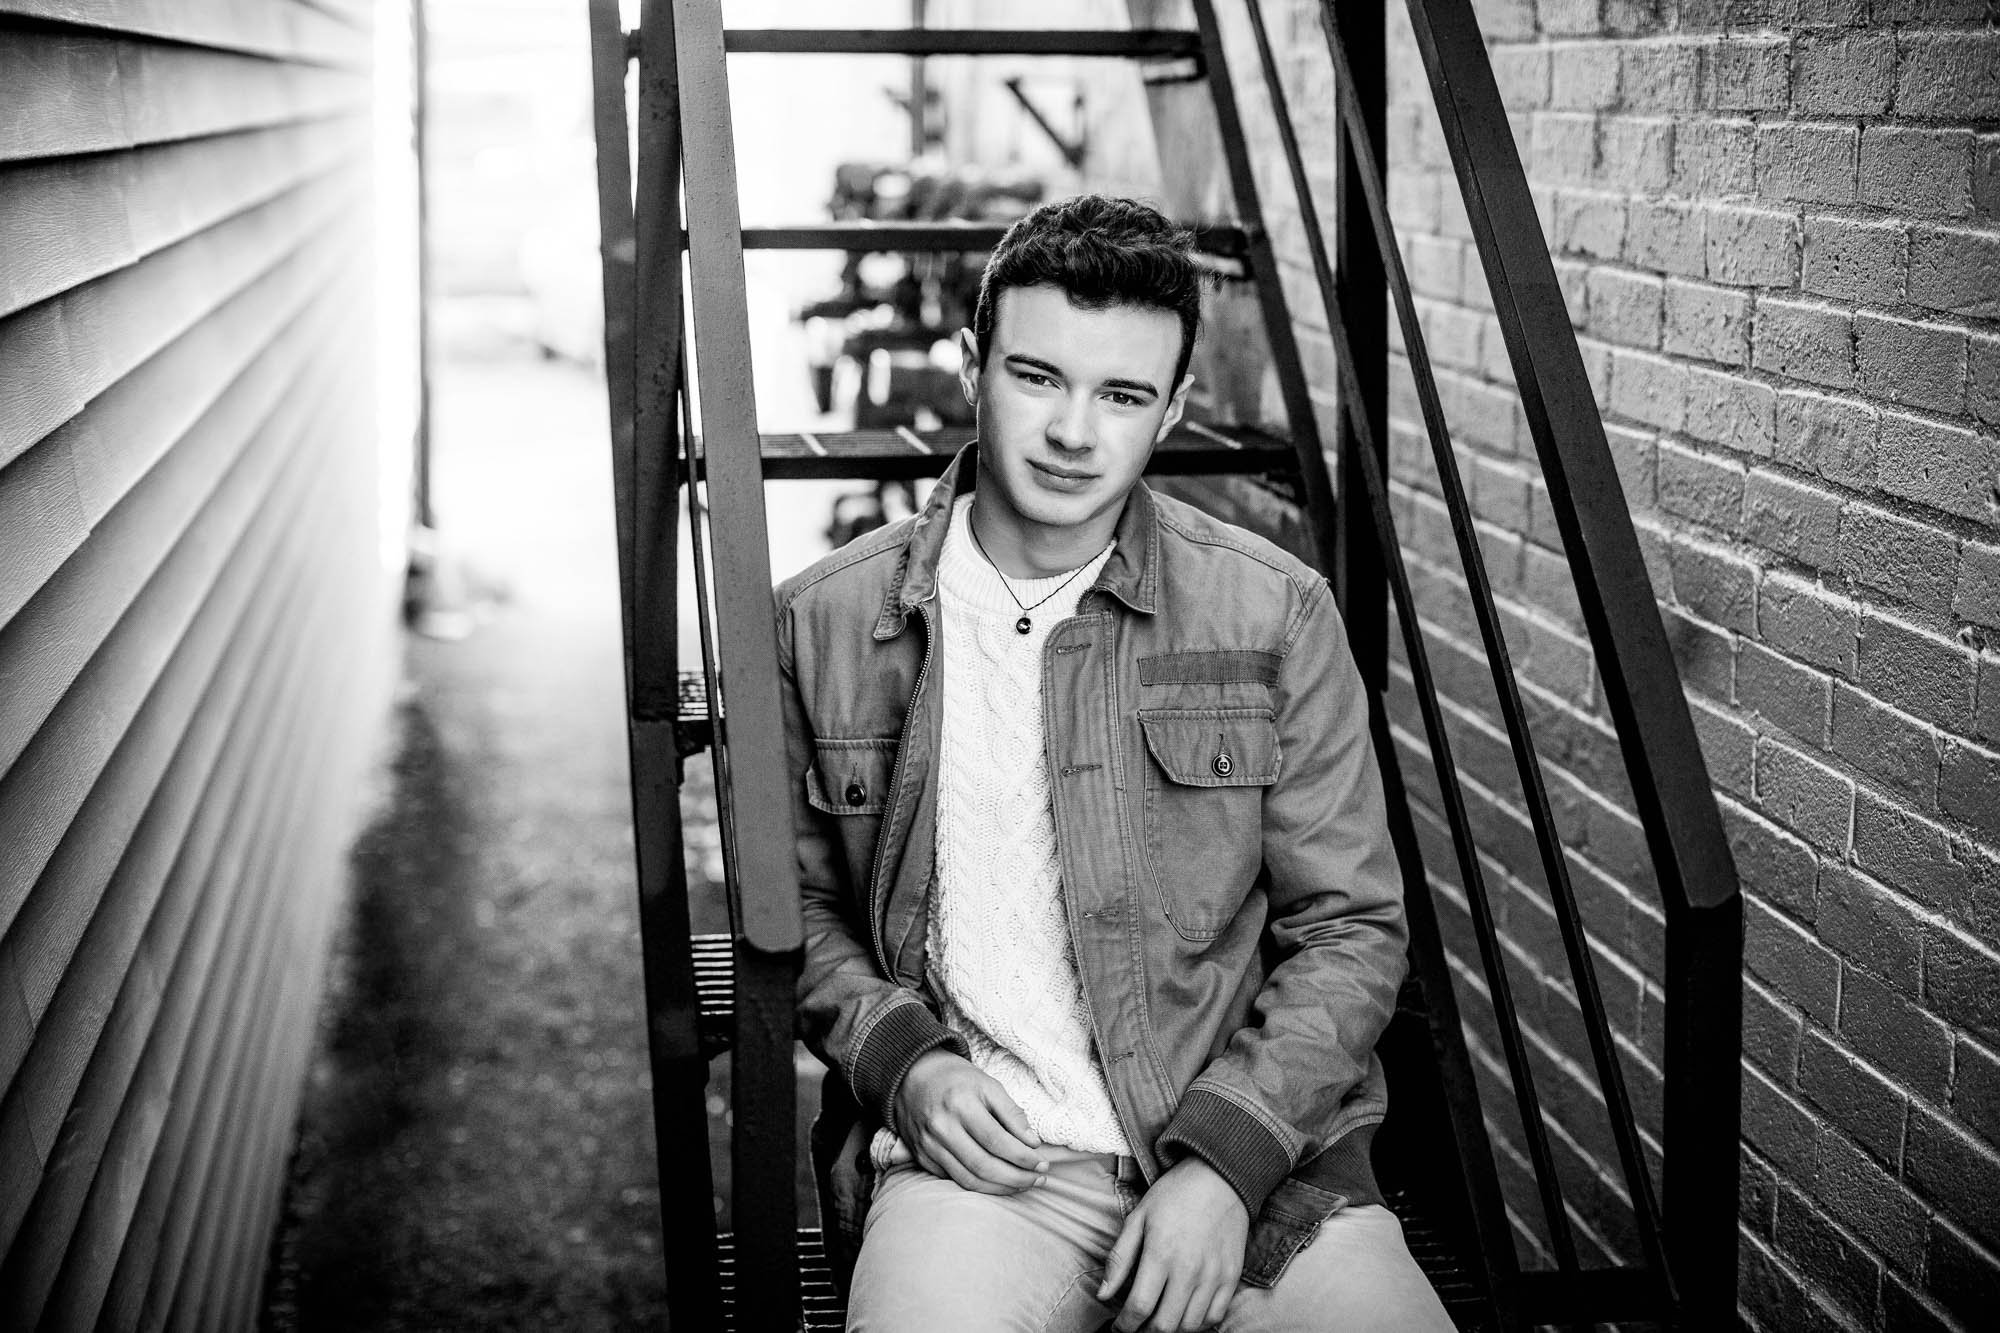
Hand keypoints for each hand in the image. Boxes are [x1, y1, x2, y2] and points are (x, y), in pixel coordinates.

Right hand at [892, 1050, 1049, 1194]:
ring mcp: (929, 1145)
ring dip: (1000, 1188)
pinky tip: (998, 1183)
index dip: (1023, 1157)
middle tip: (1038, 1179)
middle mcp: (941, 1128)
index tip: (1042, 1162)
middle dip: (1016, 1178)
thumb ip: (1012, 1113)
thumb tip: (1032, 1143)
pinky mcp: (922, 1157)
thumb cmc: (957, 1079)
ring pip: (969, 1180)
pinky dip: (979, 1186)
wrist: (914, 1076)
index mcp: (960, 1105)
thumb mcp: (989, 1084)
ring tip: (1023, 1185)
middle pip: (984, 1166)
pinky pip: (954, 1179)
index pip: (997, 1141)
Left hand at [1097, 1157, 1248, 1331]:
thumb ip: (1120, 1258)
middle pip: (1165, 1325)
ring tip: (1159, 1321)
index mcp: (1161, 1254)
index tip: (1119, 1328)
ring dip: (1171, 1330)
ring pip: (1190, 1326)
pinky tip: (1184, 1315)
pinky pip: (1215, 1317)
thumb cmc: (1174, 1194)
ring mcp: (1214, 1276)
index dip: (1125, 1326)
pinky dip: (1198, 1324)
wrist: (1220, 1177)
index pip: (1139, 1307)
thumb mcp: (1138, 1217)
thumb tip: (1103, 1295)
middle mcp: (1189, 1270)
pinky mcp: (1232, 1277)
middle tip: (1137, 1327)